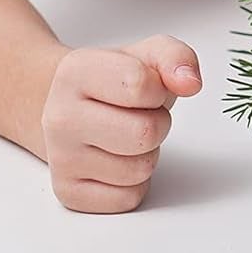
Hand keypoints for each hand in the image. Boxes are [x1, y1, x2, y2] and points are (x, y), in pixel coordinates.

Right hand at [40, 34, 201, 212]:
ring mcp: (60, 159)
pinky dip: (135, 182)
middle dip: (159, 122)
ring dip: (148, 153)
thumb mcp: (149, 54)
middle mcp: (60, 117)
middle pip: (144, 133)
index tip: (148, 87)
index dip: (159, 88)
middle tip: (142, 114)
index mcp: (76, 73)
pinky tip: (118, 159)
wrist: (72, 108)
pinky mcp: (68, 194)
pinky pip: (128, 198)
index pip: (139, 85)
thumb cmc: (116, 81)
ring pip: (139, 169)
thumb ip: (177, 58)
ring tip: (128, 135)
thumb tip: (191, 83)